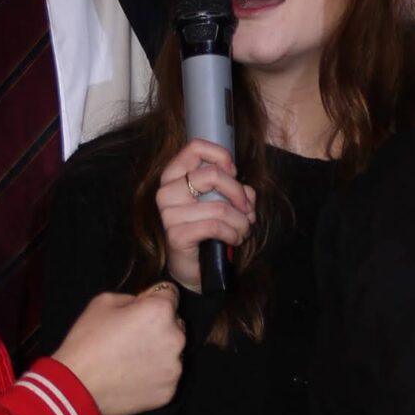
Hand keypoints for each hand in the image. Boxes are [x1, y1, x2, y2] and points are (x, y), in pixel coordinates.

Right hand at [50, 284, 184, 414]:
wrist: (76, 385)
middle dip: (158, 327)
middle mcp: (175, 338)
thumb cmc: (87, 341)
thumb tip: (143, 303)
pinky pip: (166, 376)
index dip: (153, 300)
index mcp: (160, 311)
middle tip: (131, 338)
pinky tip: (132, 376)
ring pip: (172, 352)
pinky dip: (154, 375)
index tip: (141, 309)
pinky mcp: (169, 391)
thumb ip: (132, 298)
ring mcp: (174, 367)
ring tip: (130, 360)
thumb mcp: (103, 301)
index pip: (170, 294)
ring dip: (158, 352)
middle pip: (174, 325)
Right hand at [155, 141, 254, 291]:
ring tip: (244, 229)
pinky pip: (216, 226)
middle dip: (239, 194)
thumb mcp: (222, 201)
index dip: (221, 156)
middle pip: (212, 175)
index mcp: (173, 176)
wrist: (194, 266)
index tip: (233, 173)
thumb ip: (235, 189)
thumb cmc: (208, 228)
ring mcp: (169, 214)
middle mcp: (166, 192)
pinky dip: (233, 234)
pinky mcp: (176, 235)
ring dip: (242, 221)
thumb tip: (247, 192)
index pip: (195, 147)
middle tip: (247, 210)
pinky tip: (235, 239)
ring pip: (220, 207)